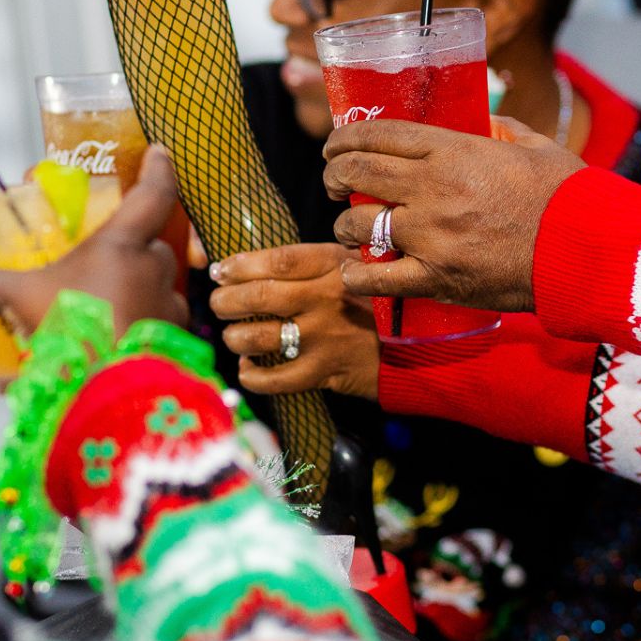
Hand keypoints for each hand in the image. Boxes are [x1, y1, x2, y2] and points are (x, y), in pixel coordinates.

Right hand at [0, 145, 188, 339]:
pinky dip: (142, 325)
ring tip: (102, 310)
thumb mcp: (22, 301)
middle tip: (102, 266)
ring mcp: (168, 305)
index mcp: (121, 245)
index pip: (153, 193)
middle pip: (152, 245)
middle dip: (132, 252)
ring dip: (137, 290)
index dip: (157, 169)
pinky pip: (160, 322)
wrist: (107, 392)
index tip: (159, 152)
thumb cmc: (70, 331)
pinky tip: (115, 340)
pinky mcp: (174, 339)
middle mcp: (154, 268)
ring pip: (158, 284)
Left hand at [210, 243, 378, 399]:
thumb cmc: (381, 301)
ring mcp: (322, 337)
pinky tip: (248, 368)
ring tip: (233, 335)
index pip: (276, 261)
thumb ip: (317, 262)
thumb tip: (261, 263)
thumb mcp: (358, 264)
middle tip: (218, 302)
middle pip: (258, 296)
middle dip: (226, 300)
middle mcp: (324, 299)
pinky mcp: (323, 372)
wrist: (421, 345)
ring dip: (234, 337)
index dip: (239, 265)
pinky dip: (252, 376)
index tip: (221, 270)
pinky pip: (274, 379)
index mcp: (333, 265)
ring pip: (258, 337)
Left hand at [324, 116, 584, 313]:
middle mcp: (433, 189)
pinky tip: (354, 272)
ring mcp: (430, 236)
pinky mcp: (435, 278)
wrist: (587, 252)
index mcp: (454, 151)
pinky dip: (356, 276)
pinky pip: (374, 279)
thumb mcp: (536, 147)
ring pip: (356, 225)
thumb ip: (503, 130)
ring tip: (350, 230)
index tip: (335, 145)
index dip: (345, 137)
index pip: (379, 134)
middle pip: (356, 173)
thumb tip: (487, 121)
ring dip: (345, 227)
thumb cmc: (567, 198)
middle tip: (334, 183)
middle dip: (334, 176)